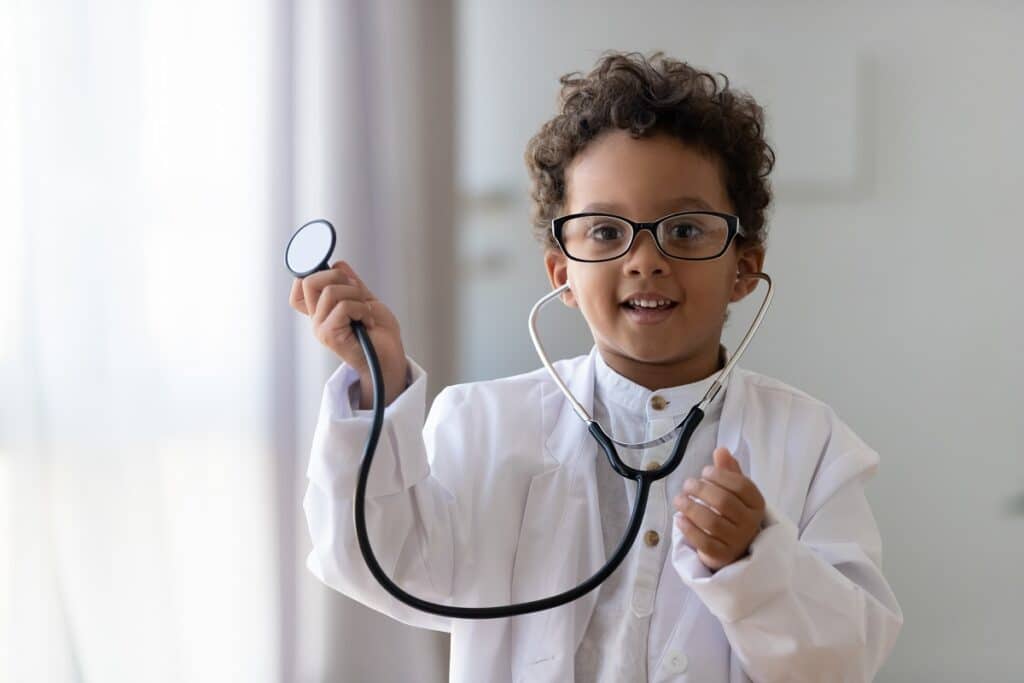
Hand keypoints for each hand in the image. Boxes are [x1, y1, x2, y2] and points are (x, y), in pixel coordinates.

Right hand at [289, 260, 407, 407]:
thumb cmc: (380, 334)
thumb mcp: (365, 299)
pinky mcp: (329, 335)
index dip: (311, 272)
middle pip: (308, 281)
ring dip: (356, 295)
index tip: (336, 273)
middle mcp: (317, 319)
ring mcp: (321, 328)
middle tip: (356, 292)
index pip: (300, 286)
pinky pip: (344, 306)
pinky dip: (362, 309)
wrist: (390, 358)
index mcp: (322, 310)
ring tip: (365, 311)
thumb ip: (351, 283)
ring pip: (330, 292)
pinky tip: (367, 322)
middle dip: (337, 277)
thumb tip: (337, 264)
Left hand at [673, 447, 765, 571]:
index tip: (704, 471)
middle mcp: (750, 523)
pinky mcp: (722, 556)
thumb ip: (729, 472)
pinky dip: (689, 529)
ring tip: (679, 500)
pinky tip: (679, 518)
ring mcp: (738, 541)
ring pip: (712, 523)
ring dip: (691, 508)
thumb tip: (721, 450)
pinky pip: (704, 542)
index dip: (720, 476)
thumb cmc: (733, 514)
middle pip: (724, 502)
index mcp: (757, 504)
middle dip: (701, 490)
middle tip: (687, 484)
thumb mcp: (734, 492)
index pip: (741, 486)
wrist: (735, 548)